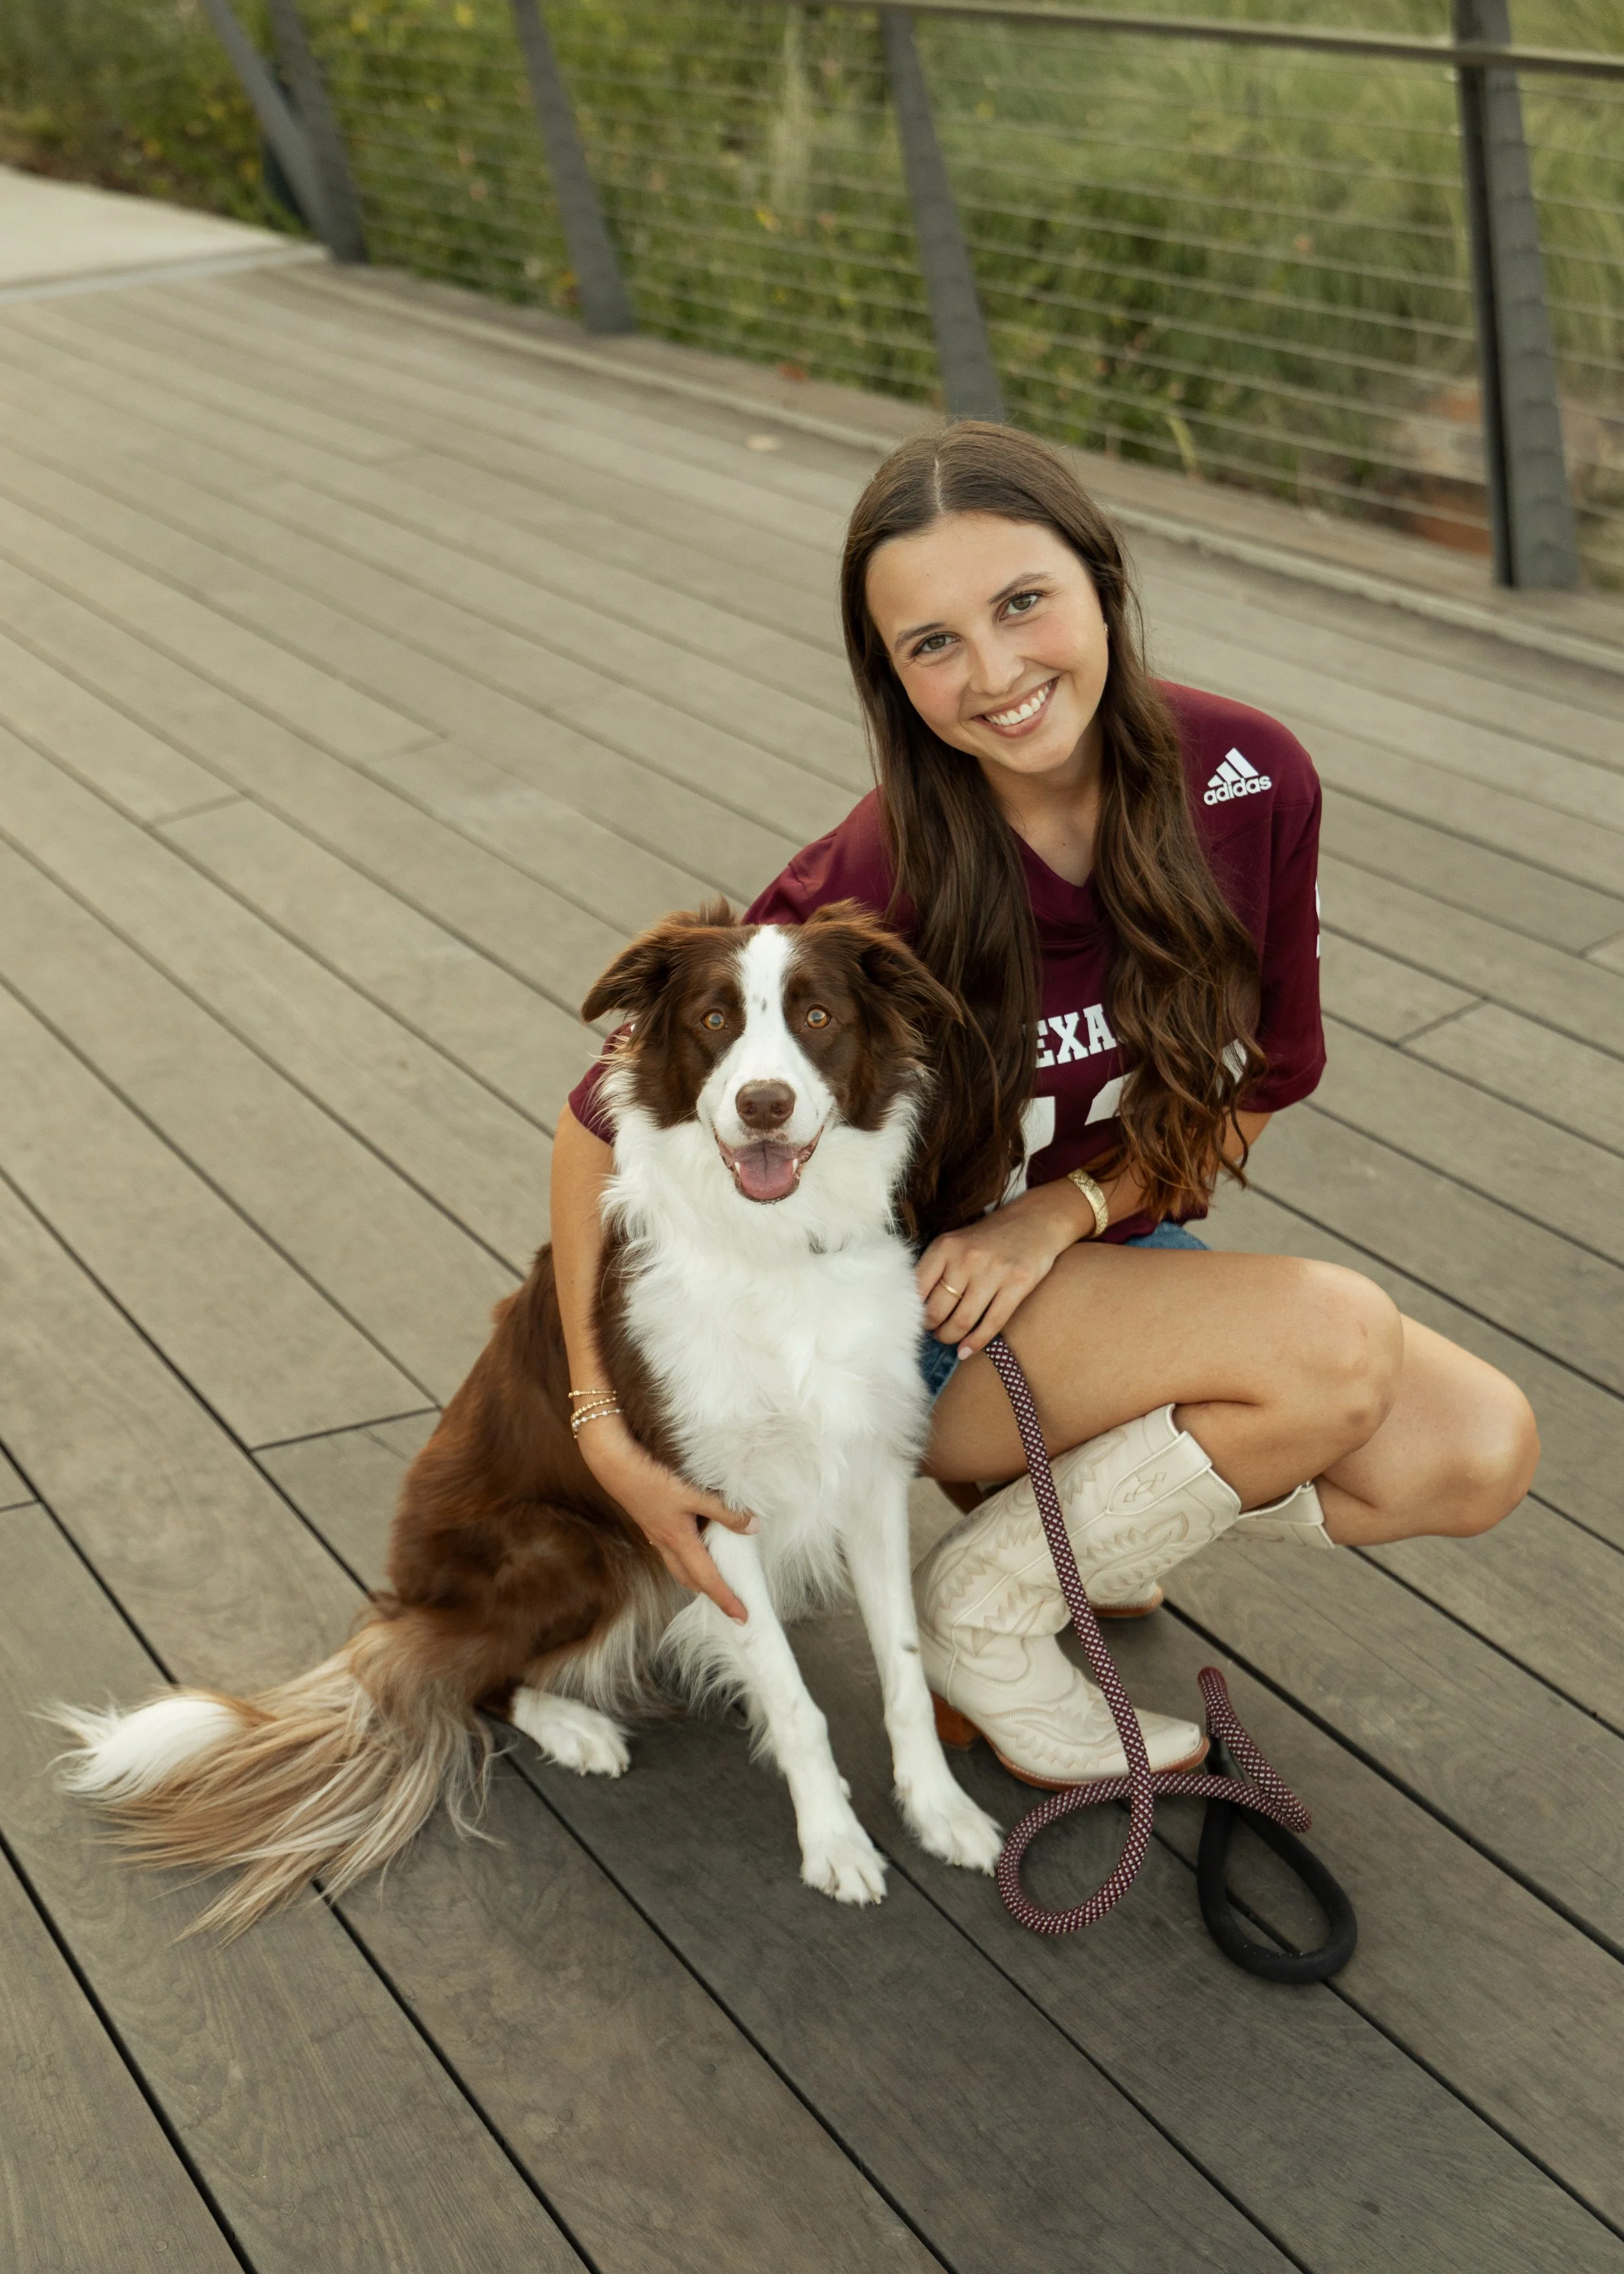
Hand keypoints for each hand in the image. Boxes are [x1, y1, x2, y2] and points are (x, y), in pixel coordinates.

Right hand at [577, 1415, 755, 1622]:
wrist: (614, 1465)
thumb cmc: (651, 1479)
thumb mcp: (693, 1494)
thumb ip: (724, 1511)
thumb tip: (753, 1527)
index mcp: (678, 1541)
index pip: (708, 1579)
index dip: (726, 1599)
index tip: (741, 1617)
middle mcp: (665, 1544)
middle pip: (690, 1579)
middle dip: (710, 1593)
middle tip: (729, 1600)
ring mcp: (655, 1534)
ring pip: (678, 1566)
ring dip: (696, 1576)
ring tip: (714, 1576)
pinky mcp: (649, 1522)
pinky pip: (670, 1550)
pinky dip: (685, 1556)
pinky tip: (690, 1543)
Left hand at [918, 1181, 1095, 1357]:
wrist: (1035, 1219)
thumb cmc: (989, 1237)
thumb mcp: (956, 1242)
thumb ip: (936, 1269)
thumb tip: (916, 1307)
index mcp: (945, 1246)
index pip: (917, 1289)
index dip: (913, 1311)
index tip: (915, 1319)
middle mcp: (966, 1258)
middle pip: (937, 1310)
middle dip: (932, 1328)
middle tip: (934, 1331)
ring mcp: (993, 1271)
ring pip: (962, 1321)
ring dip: (950, 1337)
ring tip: (949, 1338)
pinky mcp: (1018, 1283)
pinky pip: (992, 1323)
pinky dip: (976, 1342)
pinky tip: (967, 1349)